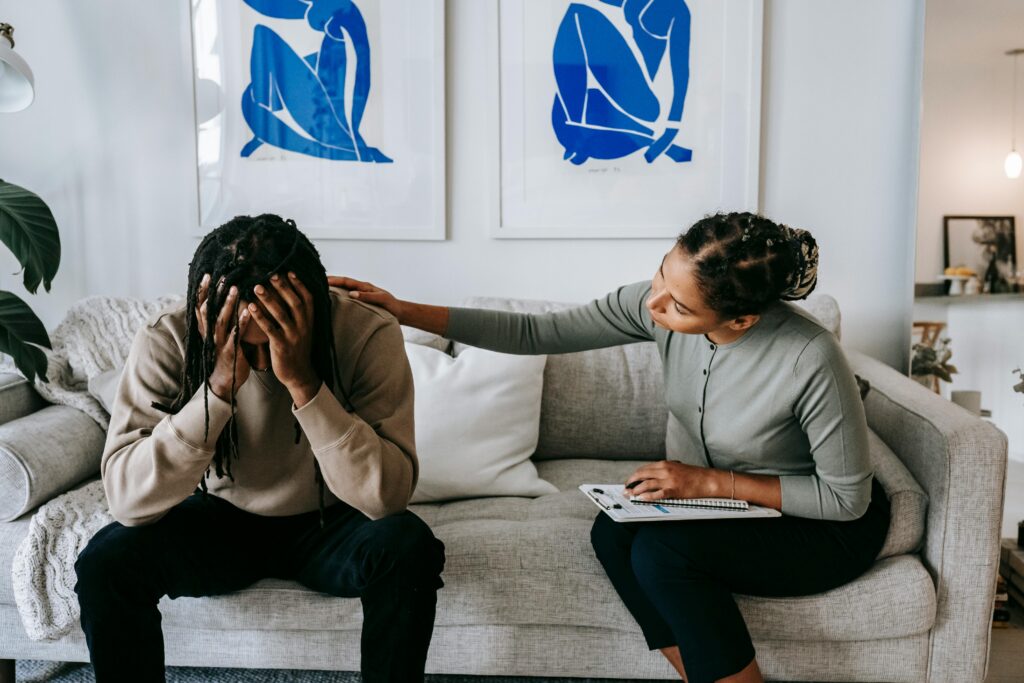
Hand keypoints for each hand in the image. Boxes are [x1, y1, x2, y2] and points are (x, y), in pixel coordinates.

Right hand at [196, 274, 251, 400]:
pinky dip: (240, 324)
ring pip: (220, 320)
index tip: (207, 275)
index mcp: (206, 329)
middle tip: (223, 277)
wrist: (225, 381)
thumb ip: (217, 318)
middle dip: (215, 293)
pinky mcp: (230, 352)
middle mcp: (210, 334)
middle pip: (208, 310)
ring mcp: (219, 343)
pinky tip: (247, 312)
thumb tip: (220, 299)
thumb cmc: (224, 354)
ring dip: (228, 304)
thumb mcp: (216, 335)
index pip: (200, 306)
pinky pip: (235, 336)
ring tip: (235, 289)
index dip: (202, 291)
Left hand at [248, 272, 320, 406]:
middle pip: (294, 302)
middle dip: (283, 287)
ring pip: (281, 314)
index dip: (299, 284)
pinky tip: (250, 306)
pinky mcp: (281, 346)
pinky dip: (260, 316)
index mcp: (309, 320)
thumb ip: (299, 313)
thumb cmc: (297, 348)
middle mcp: (304, 326)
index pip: (307, 298)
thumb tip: (290, 292)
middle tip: (271, 274)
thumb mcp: (304, 329)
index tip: (288, 271)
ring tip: (257, 286)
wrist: (299, 374)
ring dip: (269, 299)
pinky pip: (270, 329)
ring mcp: (293, 336)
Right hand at [326, 276, 401, 317]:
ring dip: (334, 288)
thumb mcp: (381, 300)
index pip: (347, 281)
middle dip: (331, 281)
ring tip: (321, 289)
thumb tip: (351, 294)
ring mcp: (361, 295)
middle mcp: (361, 289)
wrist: (400, 312)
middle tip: (316, 282)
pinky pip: (348, 297)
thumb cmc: (392, 305)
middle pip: (343, 283)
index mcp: (365, 286)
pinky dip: (340, 296)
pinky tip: (333, 300)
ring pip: (345, 289)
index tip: (323, 280)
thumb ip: (368, 296)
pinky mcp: (362, 301)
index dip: (335, 280)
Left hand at [624, 461, 720, 500]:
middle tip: (626, 489)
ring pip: (646, 484)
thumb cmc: (693, 475)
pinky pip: (657, 494)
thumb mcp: (676, 468)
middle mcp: (664, 470)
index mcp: (664, 464)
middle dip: (631, 482)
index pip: (644, 469)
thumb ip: (664, 470)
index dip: (634, 476)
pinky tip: (642, 498)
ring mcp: (669, 480)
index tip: (629, 482)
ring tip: (631, 495)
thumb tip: (652, 476)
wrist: (707, 480)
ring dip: (636, 490)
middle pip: (642, 475)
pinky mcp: (674, 490)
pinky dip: (648, 496)